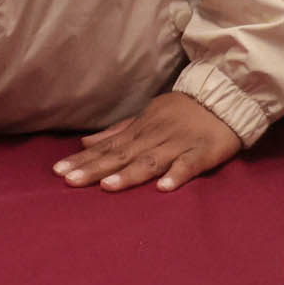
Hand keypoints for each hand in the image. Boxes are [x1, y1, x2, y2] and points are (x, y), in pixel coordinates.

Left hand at [55, 91, 241, 193]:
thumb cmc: (182, 111)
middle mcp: (155, 137)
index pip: (107, 148)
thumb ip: (117, 132)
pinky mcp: (203, 152)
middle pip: (122, 155)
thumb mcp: (146, 117)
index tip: (58, 172)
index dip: (84, 160)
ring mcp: (179, 144)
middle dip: (95, 169)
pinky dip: (177, 175)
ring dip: (130, 174)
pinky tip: (163, 189)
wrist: (225, 96)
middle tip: (70, 181)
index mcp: (141, 130)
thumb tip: (85, 142)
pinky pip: (189, 164)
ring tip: (108, 187)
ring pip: (151, 160)